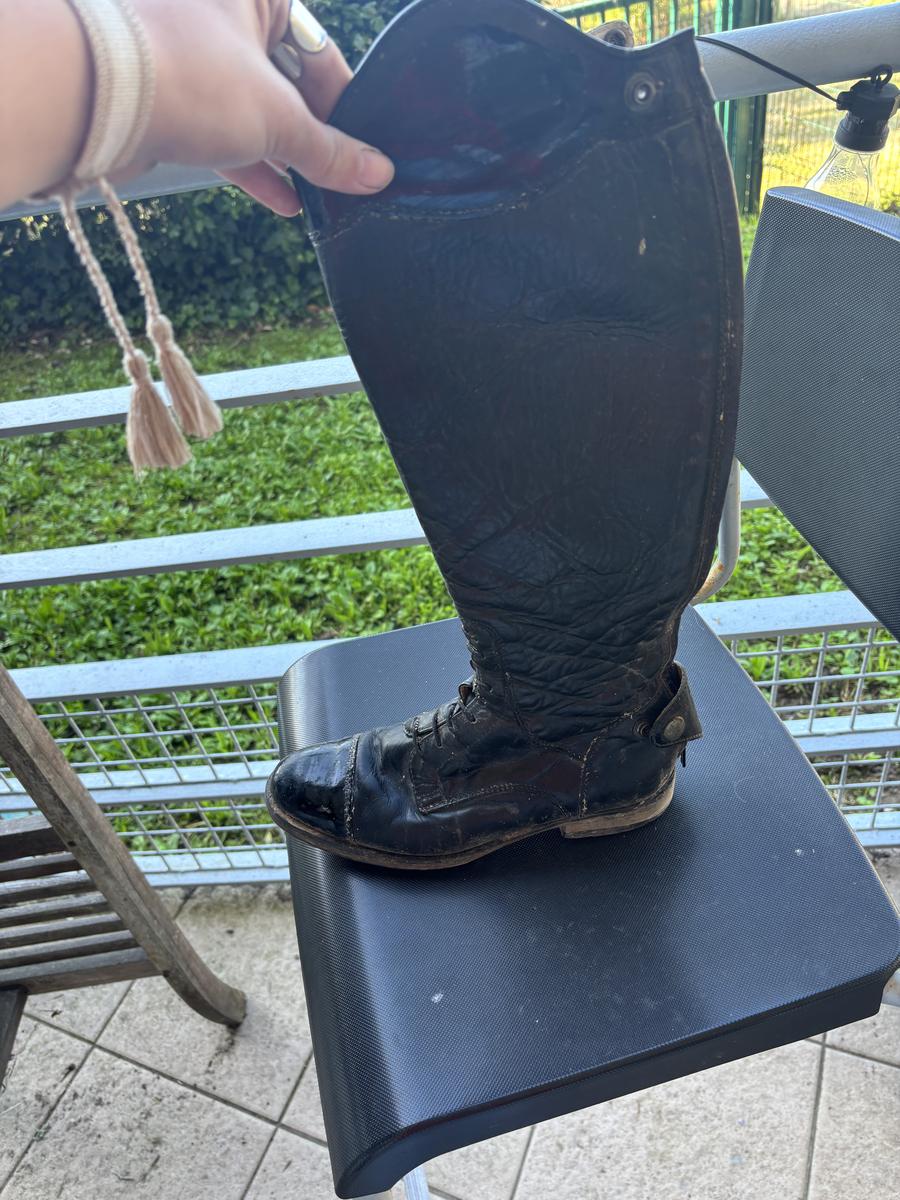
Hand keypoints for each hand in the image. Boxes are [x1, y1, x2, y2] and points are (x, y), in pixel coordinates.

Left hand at [128, 0, 393, 213]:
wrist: (89, 97)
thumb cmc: (191, 78)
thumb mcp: (277, 119)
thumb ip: (330, 150)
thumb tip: (378, 174)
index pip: (320, 52)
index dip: (346, 108)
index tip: (365, 152)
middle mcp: (218, 9)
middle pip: (285, 81)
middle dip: (312, 135)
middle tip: (342, 178)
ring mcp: (187, 50)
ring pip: (250, 106)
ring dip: (282, 155)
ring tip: (318, 198)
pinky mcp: (163, 91)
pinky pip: (219, 126)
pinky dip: (250, 162)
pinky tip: (284, 202)